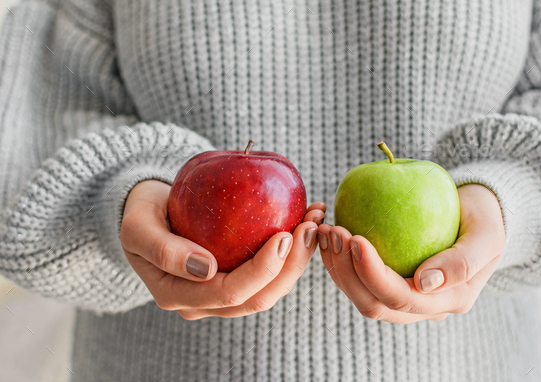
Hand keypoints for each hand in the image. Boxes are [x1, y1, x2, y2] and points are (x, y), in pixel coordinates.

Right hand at [120, 180, 324, 319]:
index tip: (284, 235)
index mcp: (179, 294)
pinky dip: (291, 252)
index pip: (230, 292)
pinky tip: (304, 222)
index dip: (263, 269)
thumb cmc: (141, 213)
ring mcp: (222, 293)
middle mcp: (203, 302)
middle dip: (292, 265)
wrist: (148, 211)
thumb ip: (163, 249)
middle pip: (259, 297)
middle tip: (311, 225)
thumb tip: (204, 269)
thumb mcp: (138, 226)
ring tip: (315, 220)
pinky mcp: (237, 277)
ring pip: (270, 289)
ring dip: (299, 259)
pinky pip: (269, 273)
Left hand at [318, 184, 504, 322]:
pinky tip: (329, 232)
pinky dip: (339, 258)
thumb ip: (465, 261)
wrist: (477, 213)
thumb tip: (426, 283)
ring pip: (359, 294)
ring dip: (337, 265)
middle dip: (347, 271)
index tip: (356, 239)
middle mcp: (423, 306)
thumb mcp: (488, 234)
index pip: (401, 297)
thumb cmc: (485, 218)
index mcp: (449, 300)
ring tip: (327, 230)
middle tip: (335, 232)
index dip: (373, 273)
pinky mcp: (388, 281)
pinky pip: (357, 277)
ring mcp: (403, 296)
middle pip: (373, 303)